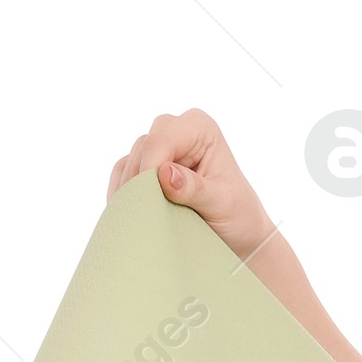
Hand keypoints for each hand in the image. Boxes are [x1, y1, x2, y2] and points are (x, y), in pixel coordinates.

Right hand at [107, 110, 269, 261]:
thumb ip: (194, 188)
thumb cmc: (238, 215)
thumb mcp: (222, 203)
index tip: (149, 203)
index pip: (161, 139)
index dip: (150, 168)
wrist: (238, 234)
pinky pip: (122, 174)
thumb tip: (166, 173)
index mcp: (199, 127)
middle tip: (146, 217)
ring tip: (143, 221)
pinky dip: (123, 194)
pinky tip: (132, 215)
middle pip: (142, 149)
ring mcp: (159, 147)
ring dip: (132, 192)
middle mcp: (176, 130)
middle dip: (141, 183)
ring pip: (130, 162)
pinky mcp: (146, 166)